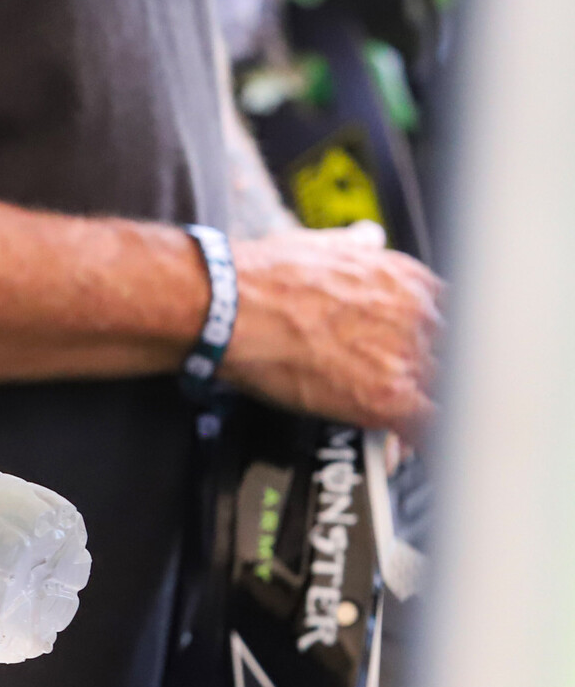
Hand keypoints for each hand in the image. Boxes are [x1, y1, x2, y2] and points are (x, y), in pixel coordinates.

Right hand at [221, 222, 441, 433]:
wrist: (230, 306)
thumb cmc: (264, 277)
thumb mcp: (324, 244)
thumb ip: (358, 248)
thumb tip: (366, 239)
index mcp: (410, 281)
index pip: (453, 317)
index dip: (434, 342)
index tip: (421, 356)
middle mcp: (419, 316)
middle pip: (455, 359)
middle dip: (433, 380)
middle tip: (406, 396)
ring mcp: (406, 358)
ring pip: (446, 395)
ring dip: (425, 412)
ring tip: (403, 430)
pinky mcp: (386, 398)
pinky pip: (428, 428)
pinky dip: (421, 441)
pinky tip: (405, 447)